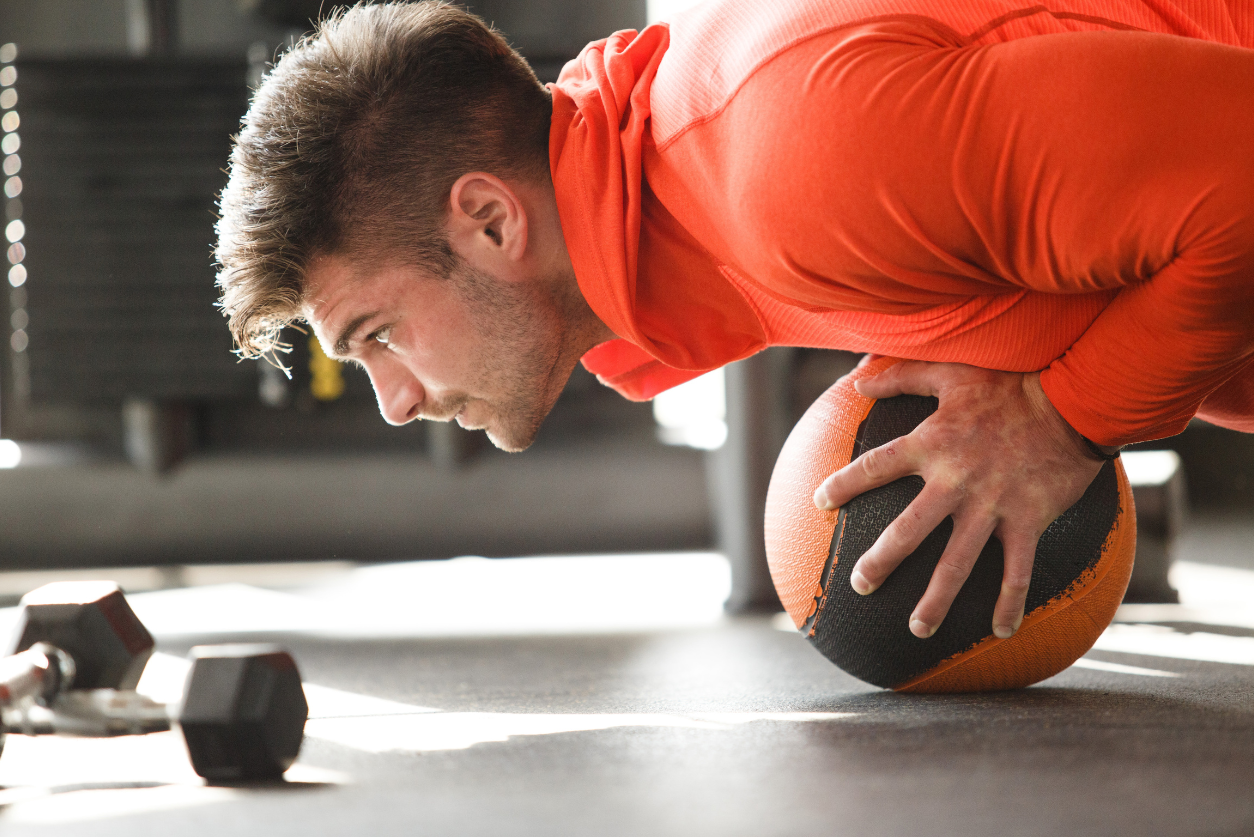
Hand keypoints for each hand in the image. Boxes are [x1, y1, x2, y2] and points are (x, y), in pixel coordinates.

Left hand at [811, 360, 1105, 639]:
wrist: (1074, 402)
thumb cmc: (1011, 383)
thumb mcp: (952, 371)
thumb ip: (901, 377)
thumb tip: (856, 382)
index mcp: (932, 445)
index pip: (875, 467)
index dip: (844, 484)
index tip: (819, 503)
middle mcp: (955, 482)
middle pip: (907, 531)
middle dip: (880, 562)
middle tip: (860, 584)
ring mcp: (991, 506)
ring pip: (956, 563)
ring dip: (936, 600)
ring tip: (916, 630)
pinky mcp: (1028, 521)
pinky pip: (1017, 570)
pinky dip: (1010, 603)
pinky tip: (1001, 631)